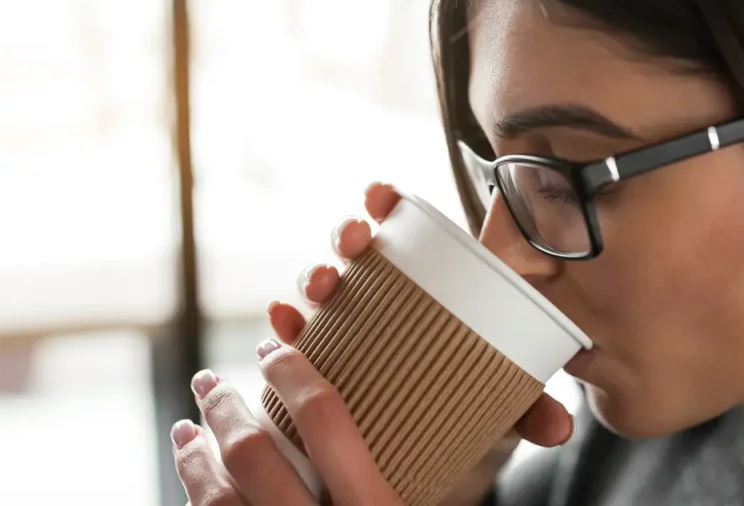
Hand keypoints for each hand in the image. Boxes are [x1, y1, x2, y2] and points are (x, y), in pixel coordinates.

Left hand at [172, 340, 402, 504]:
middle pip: (252, 454)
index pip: (323, 416)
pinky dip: (195, 496)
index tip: (271, 350)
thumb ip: (425, 481)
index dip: (292, 373)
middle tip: (208, 380)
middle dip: (223, 408)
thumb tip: (459, 420)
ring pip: (217, 500)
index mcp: (373, 504)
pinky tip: (193, 481)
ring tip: (186, 430)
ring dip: (193, 457)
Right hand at [274, 183, 575, 504]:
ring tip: (321, 285)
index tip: (380, 195)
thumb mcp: (505, 396)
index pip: (403, 228)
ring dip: (315, 274)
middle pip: (357, 250)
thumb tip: (559, 428)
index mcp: (428, 284)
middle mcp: (384, 294)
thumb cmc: (471, 392)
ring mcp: (351, 322)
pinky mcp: (325, 354)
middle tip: (354, 240)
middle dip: (347, 234)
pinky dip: (285, 323)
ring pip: (324, 285)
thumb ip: (530, 407)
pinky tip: (280, 323)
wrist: (436, 432)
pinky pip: (298, 333)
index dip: (385, 202)